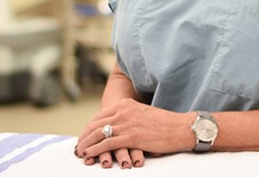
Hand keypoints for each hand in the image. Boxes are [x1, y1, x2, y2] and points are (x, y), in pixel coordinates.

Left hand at [76, 98, 194, 167]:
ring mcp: (126, 123)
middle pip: (96, 124)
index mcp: (125, 105)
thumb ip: (128, 117)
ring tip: (80, 152)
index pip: (100, 116)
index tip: (84, 136)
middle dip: (85, 136)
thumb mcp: (142, 114)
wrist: (180, 127)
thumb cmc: (164, 123)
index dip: (89, 127)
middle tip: (78, 146)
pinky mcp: (131, 136)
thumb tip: (117, 126)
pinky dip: (95, 149)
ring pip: (98, 133)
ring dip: (86, 144)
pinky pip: (107, 144)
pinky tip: (90, 154)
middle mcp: (123, 111)